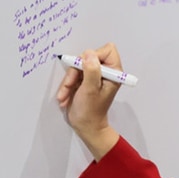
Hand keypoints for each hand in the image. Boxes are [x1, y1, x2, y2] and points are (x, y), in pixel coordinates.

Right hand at [55, 44, 122, 158]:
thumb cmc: (91, 112)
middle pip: (88, 57)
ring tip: (65, 95)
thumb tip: (89, 54)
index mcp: (114, 73)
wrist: (85, 127)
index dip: (94, 56)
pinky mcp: (84, 80)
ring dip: (69, 81)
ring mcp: (94, 76)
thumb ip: (91, 70)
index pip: (108, 50)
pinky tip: (65, 97)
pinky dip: (66, 86)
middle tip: (71, 84)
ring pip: (78, 66)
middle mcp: (106, 72)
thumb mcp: (90, 90)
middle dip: (76, 71)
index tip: (86, 68)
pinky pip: (72, 74)